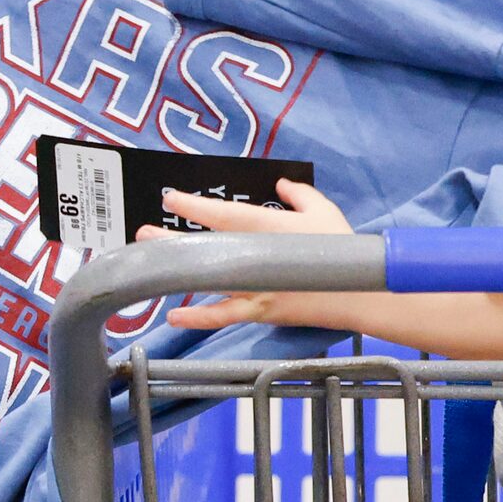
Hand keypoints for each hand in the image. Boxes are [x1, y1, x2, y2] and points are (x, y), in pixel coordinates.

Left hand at [134, 178, 356, 333]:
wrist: (357, 295)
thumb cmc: (340, 249)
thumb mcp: (323, 211)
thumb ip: (299, 194)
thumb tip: (281, 184)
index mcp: (268, 226)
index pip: (223, 214)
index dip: (194, 205)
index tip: (170, 197)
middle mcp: (255, 257)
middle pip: (206, 246)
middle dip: (172, 239)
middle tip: (144, 232)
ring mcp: (254, 287)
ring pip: (207, 279)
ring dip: (177, 273)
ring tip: (149, 268)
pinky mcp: (257, 310)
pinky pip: (223, 314)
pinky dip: (198, 317)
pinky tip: (174, 316)